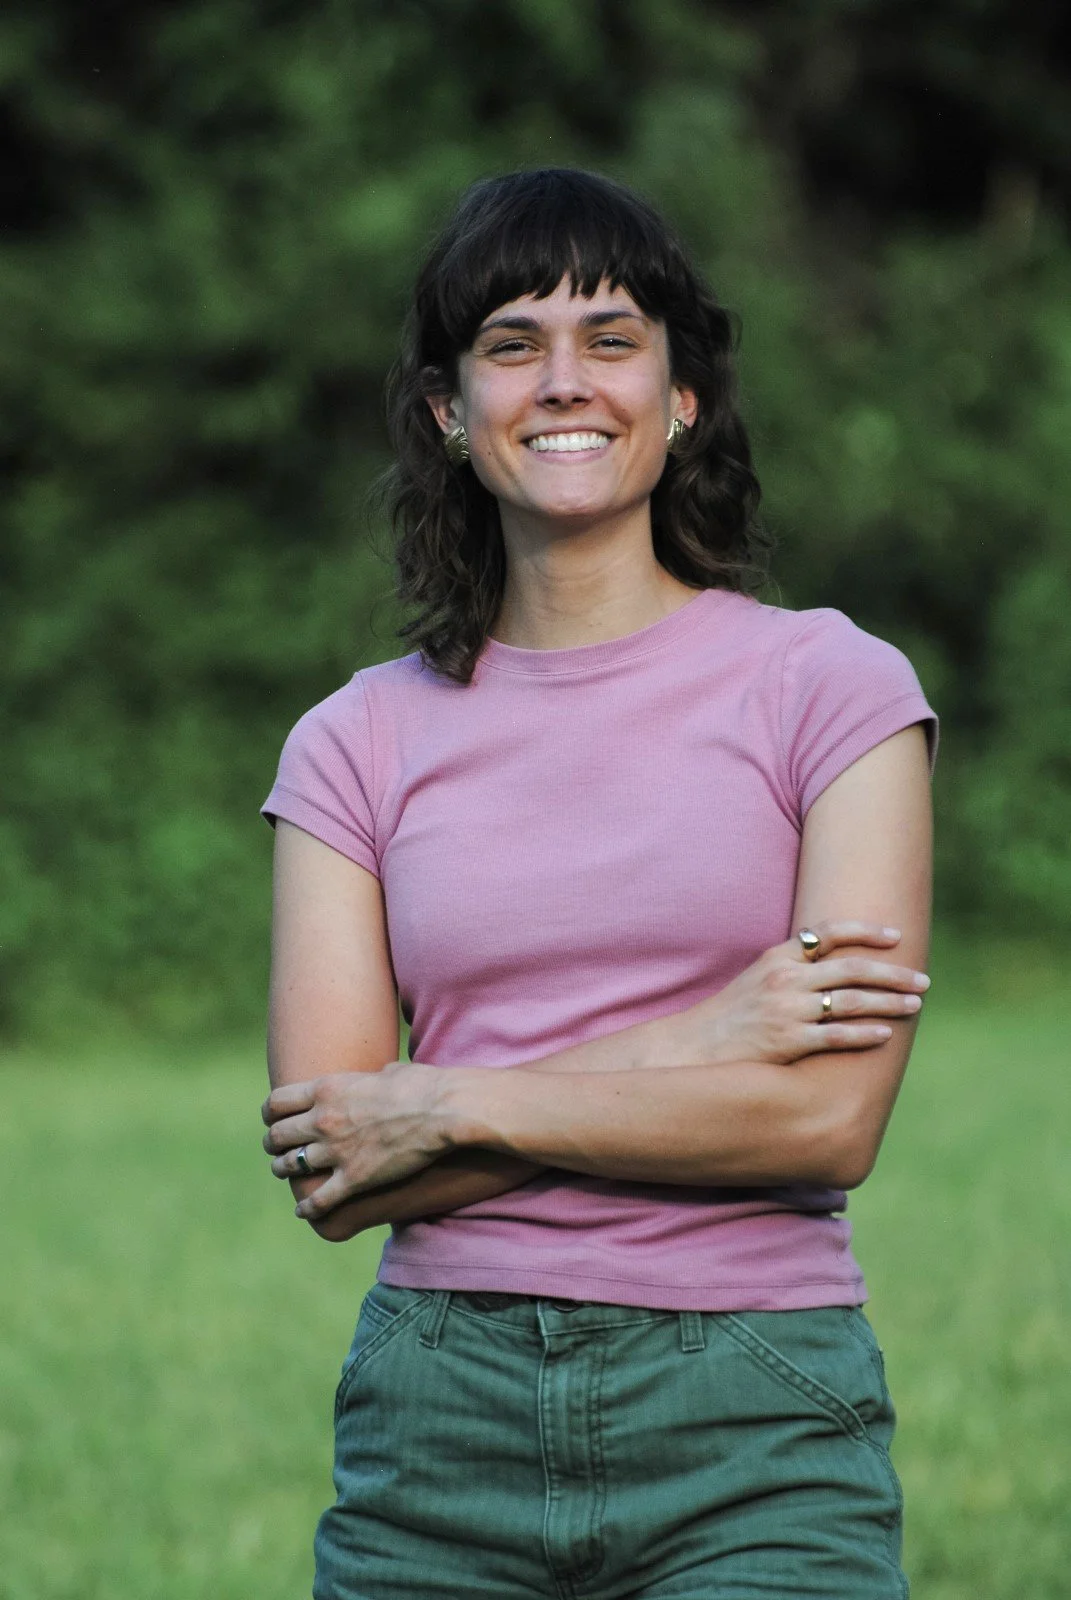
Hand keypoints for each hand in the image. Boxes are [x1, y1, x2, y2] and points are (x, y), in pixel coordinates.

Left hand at [261, 1060, 454, 1220]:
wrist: (443, 1110)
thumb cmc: (423, 1085)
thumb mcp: (390, 1071)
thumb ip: (376, 1076)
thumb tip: (385, 1074)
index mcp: (327, 1089)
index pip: (277, 1103)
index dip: (270, 1114)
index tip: (272, 1120)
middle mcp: (324, 1120)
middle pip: (278, 1136)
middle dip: (273, 1143)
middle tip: (276, 1148)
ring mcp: (336, 1151)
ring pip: (290, 1166)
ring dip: (284, 1171)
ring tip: (285, 1174)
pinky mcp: (354, 1178)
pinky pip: (319, 1200)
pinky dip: (308, 1208)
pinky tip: (304, 1211)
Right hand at [680, 921, 929, 1066]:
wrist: (696, 1048)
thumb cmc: (732, 1015)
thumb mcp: (757, 978)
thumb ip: (794, 967)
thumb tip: (837, 964)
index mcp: (778, 958)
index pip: (830, 933)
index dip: (867, 931)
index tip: (896, 936)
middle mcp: (785, 979)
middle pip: (852, 968)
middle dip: (893, 973)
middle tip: (923, 980)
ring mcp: (787, 1010)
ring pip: (852, 1001)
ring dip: (890, 1002)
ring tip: (915, 1005)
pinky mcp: (788, 1042)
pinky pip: (837, 1036)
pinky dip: (865, 1034)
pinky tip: (886, 1034)